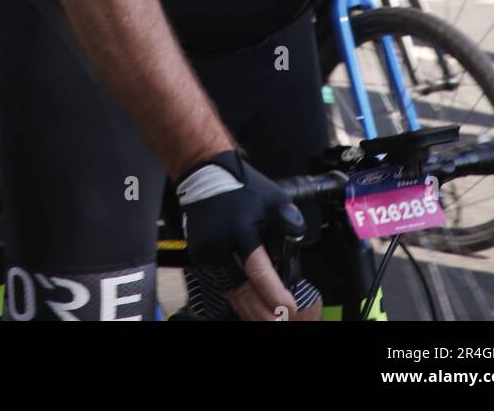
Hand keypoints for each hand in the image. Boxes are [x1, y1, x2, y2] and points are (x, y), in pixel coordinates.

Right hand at [176, 151, 305, 321]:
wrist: (204, 173)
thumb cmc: (243, 186)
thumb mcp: (275, 199)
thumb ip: (289, 224)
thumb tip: (295, 251)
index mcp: (241, 230)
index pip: (259, 272)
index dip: (275, 295)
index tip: (289, 307)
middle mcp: (220, 244)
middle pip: (242, 291)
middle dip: (262, 312)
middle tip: (279, 320)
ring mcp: (206, 250)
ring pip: (230, 288)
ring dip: (249, 306)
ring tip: (267, 317)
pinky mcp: (198, 253)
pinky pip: (221, 276)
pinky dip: (236, 288)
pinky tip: (250, 298)